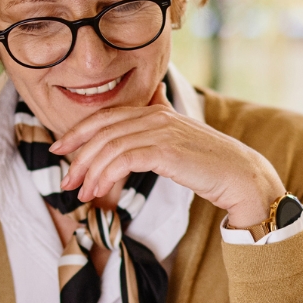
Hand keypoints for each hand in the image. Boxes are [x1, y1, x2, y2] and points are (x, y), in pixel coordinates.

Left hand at [50, 84, 284, 227]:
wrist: (241, 176)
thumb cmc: (210, 163)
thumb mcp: (180, 138)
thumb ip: (160, 123)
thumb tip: (147, 109)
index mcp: (156, 110)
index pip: (107, 115)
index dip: (79, 131)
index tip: (61, 149)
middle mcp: (156, 115)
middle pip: (103, 129)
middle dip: (77, 155)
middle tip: (64, 180)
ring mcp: (161, 131)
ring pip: (110, 146)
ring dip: (89, 171)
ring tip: (80, 193)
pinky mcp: (166, 150)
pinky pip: (124, 160)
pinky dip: (105, 175)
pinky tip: (99, 191)